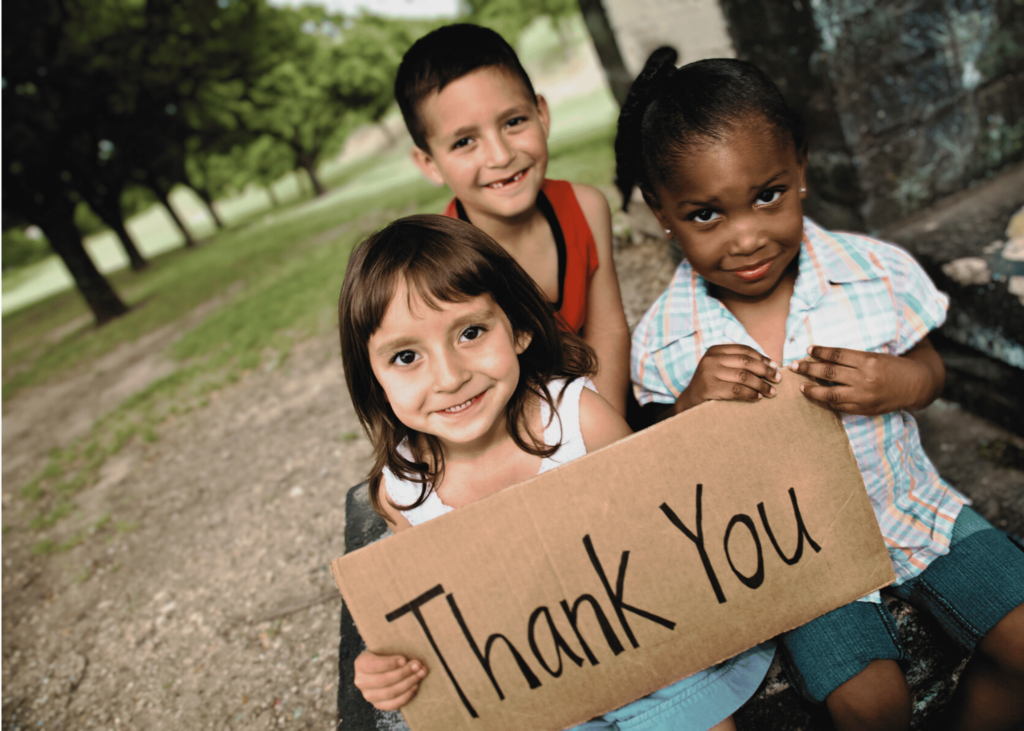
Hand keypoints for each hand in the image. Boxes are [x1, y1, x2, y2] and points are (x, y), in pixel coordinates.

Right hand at [353, 650, 427, 710]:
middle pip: (384, 680)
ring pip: (390, 692)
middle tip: (418, 666)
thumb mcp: (384, 649)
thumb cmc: (384, 655)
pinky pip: (393, 704)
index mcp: (361, 664)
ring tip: (420, 674)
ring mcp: (369, 695)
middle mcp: (361, 681)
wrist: (378, 669)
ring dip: (408, 683)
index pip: (374, 665)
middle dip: (404, 672)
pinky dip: (406, 696)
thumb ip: (393, 651)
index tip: (404, 659)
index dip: (390, 663)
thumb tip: (411, 659)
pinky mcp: (378, 704)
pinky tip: (415, 686)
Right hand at [676, 344, 780, 413]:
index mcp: (715, 350)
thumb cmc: (711, 384)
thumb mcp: (720, 367)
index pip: (744, 350)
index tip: (775, 366)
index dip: (762, 357)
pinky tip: (759, 397)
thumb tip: (771, 364)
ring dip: (762, 385)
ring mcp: (709, 373)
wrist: (689, 401)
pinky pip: (737, 390)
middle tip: (778, 379)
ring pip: (744, 377)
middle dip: (766, 371)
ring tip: (772, 392)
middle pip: (746, 362)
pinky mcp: (710, 388)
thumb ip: (738, 363)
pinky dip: (751, 394)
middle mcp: (711, 359)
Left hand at [790, 343, 941, 415]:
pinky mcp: (864, 409)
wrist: (915, 385)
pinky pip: (839, 406)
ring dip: (812, 390)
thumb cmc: (892, 367)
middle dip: (808, 369)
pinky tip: (817, 397)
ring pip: (830, 393)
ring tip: (801, 386)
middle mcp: (865, 378)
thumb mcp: (875, 356)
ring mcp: (864, 396)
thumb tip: (823, 358)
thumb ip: (851, 359)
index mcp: (868, 361)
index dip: (820, 352)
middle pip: (829, 373)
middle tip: (794, 366)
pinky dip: (827, 401)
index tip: (808, 350)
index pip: (837, 355)